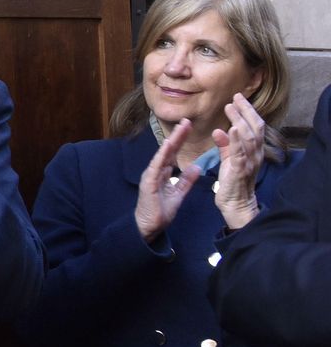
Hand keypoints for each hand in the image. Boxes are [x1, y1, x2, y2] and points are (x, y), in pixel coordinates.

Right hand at [135, 118, 200, 241]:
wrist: (149, 226)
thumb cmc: (160, 211)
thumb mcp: (179, 194)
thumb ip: (186, 180)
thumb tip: (196, 167)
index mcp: (163, 173)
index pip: (174, 153)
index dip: (181, 140)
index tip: (189, 127)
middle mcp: (156, 171)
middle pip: (169, 150)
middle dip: (178, 135)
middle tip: (186, 120)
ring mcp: (151, 175)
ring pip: (163, 154)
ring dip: (171, 141)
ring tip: (180, 128)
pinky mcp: (149, 182)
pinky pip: (156, 166)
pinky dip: (162, 154)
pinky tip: (167, 145)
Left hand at [213, 93, 266, 229]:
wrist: (236, 204)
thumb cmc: (232, 181)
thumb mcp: (230, 160)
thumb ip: (226, 145)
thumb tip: (220, 130)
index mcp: (253, 150)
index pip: (254, 126)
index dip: (247, 111)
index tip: (238, 98)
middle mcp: (255, 154)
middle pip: (254, 128)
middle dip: (245, 111)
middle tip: (235, 98)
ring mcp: (249, 162)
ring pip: (249, 137)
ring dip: (240, 121)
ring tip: (230, 108)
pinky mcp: (239, 170)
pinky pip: (240, 153)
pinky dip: (236, 140)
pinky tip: (231, 129)